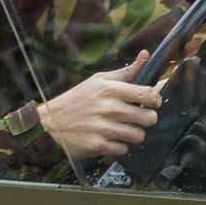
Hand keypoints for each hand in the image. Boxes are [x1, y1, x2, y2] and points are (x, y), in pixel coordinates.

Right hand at [34, 51, 161, 160]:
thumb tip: (146, 55)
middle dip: (146, 119)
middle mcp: (109, 108)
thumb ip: (126, 71)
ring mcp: (103, 128)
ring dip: (132, 133)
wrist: (50, 120)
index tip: (150, 102)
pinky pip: (124, 149)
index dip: (155, 100)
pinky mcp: (98, 145)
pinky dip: (118, 145)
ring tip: (121, 128)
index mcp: (110, 89)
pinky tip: (109, 137)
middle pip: (149, 118)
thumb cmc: (79, 98)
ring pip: (139, 136)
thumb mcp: (99, 80)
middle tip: (136, 117)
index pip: (149, 95)